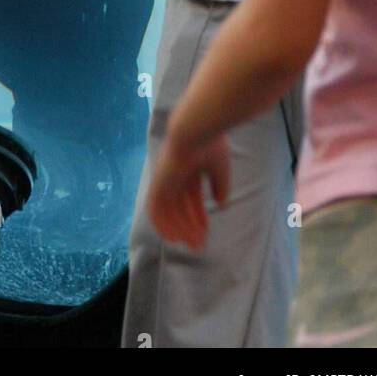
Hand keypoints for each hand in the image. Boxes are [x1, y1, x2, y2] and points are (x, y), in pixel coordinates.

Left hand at [146, 131, 230, 249]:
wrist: (196, 130)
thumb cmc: (211, 144)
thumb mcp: (220, 168)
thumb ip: (220, 185)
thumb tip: (221, 204)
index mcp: (190, 166)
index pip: (192, 196)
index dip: (198, 214)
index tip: (205, 231)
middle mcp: (175, 173)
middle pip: (180, 205)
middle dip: (190, 225)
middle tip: (198, 245)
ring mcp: (165, 178)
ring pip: (169, 209)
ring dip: (180, 228)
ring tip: (191, 244)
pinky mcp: (158, 182)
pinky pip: (156, 208)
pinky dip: (162, 223)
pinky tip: (172, 238)